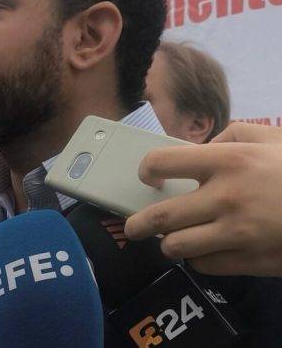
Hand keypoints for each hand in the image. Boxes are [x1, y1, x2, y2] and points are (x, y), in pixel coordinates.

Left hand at [125, 124, 281, 275]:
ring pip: (176, 247)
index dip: (146, 169)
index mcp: (228, 160)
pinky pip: (204, 266)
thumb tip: (201, 145)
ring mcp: (237, 232)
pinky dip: (198, 259)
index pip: (162, 162)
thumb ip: (232, 134)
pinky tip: (204, 250)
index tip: (147, 176)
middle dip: (137, 224)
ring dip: (169, 244)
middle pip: (160, 216)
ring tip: (171, 239)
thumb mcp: (271, 139)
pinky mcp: (250, 260)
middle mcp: (226, 197)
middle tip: (133, 226)